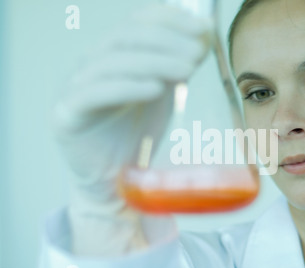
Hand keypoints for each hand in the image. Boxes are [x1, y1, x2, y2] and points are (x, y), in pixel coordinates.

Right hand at [53, 3, 211, 255]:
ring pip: (112, 63)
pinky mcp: (66, 114)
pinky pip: (94, 94)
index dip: (169, 19)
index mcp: (112, 56)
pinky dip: (128, 88)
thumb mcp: (162, 93)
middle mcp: (90, 65)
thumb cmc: (136, 132)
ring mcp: (74, 88)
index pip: (136, 22)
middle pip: (124, 38)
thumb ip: (176, 65)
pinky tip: (156, 88)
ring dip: (154, 62)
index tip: (204, 26)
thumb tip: (204, 36)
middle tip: (198, 52)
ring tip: (187, 70)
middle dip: (166, 41)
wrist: (111, 178)